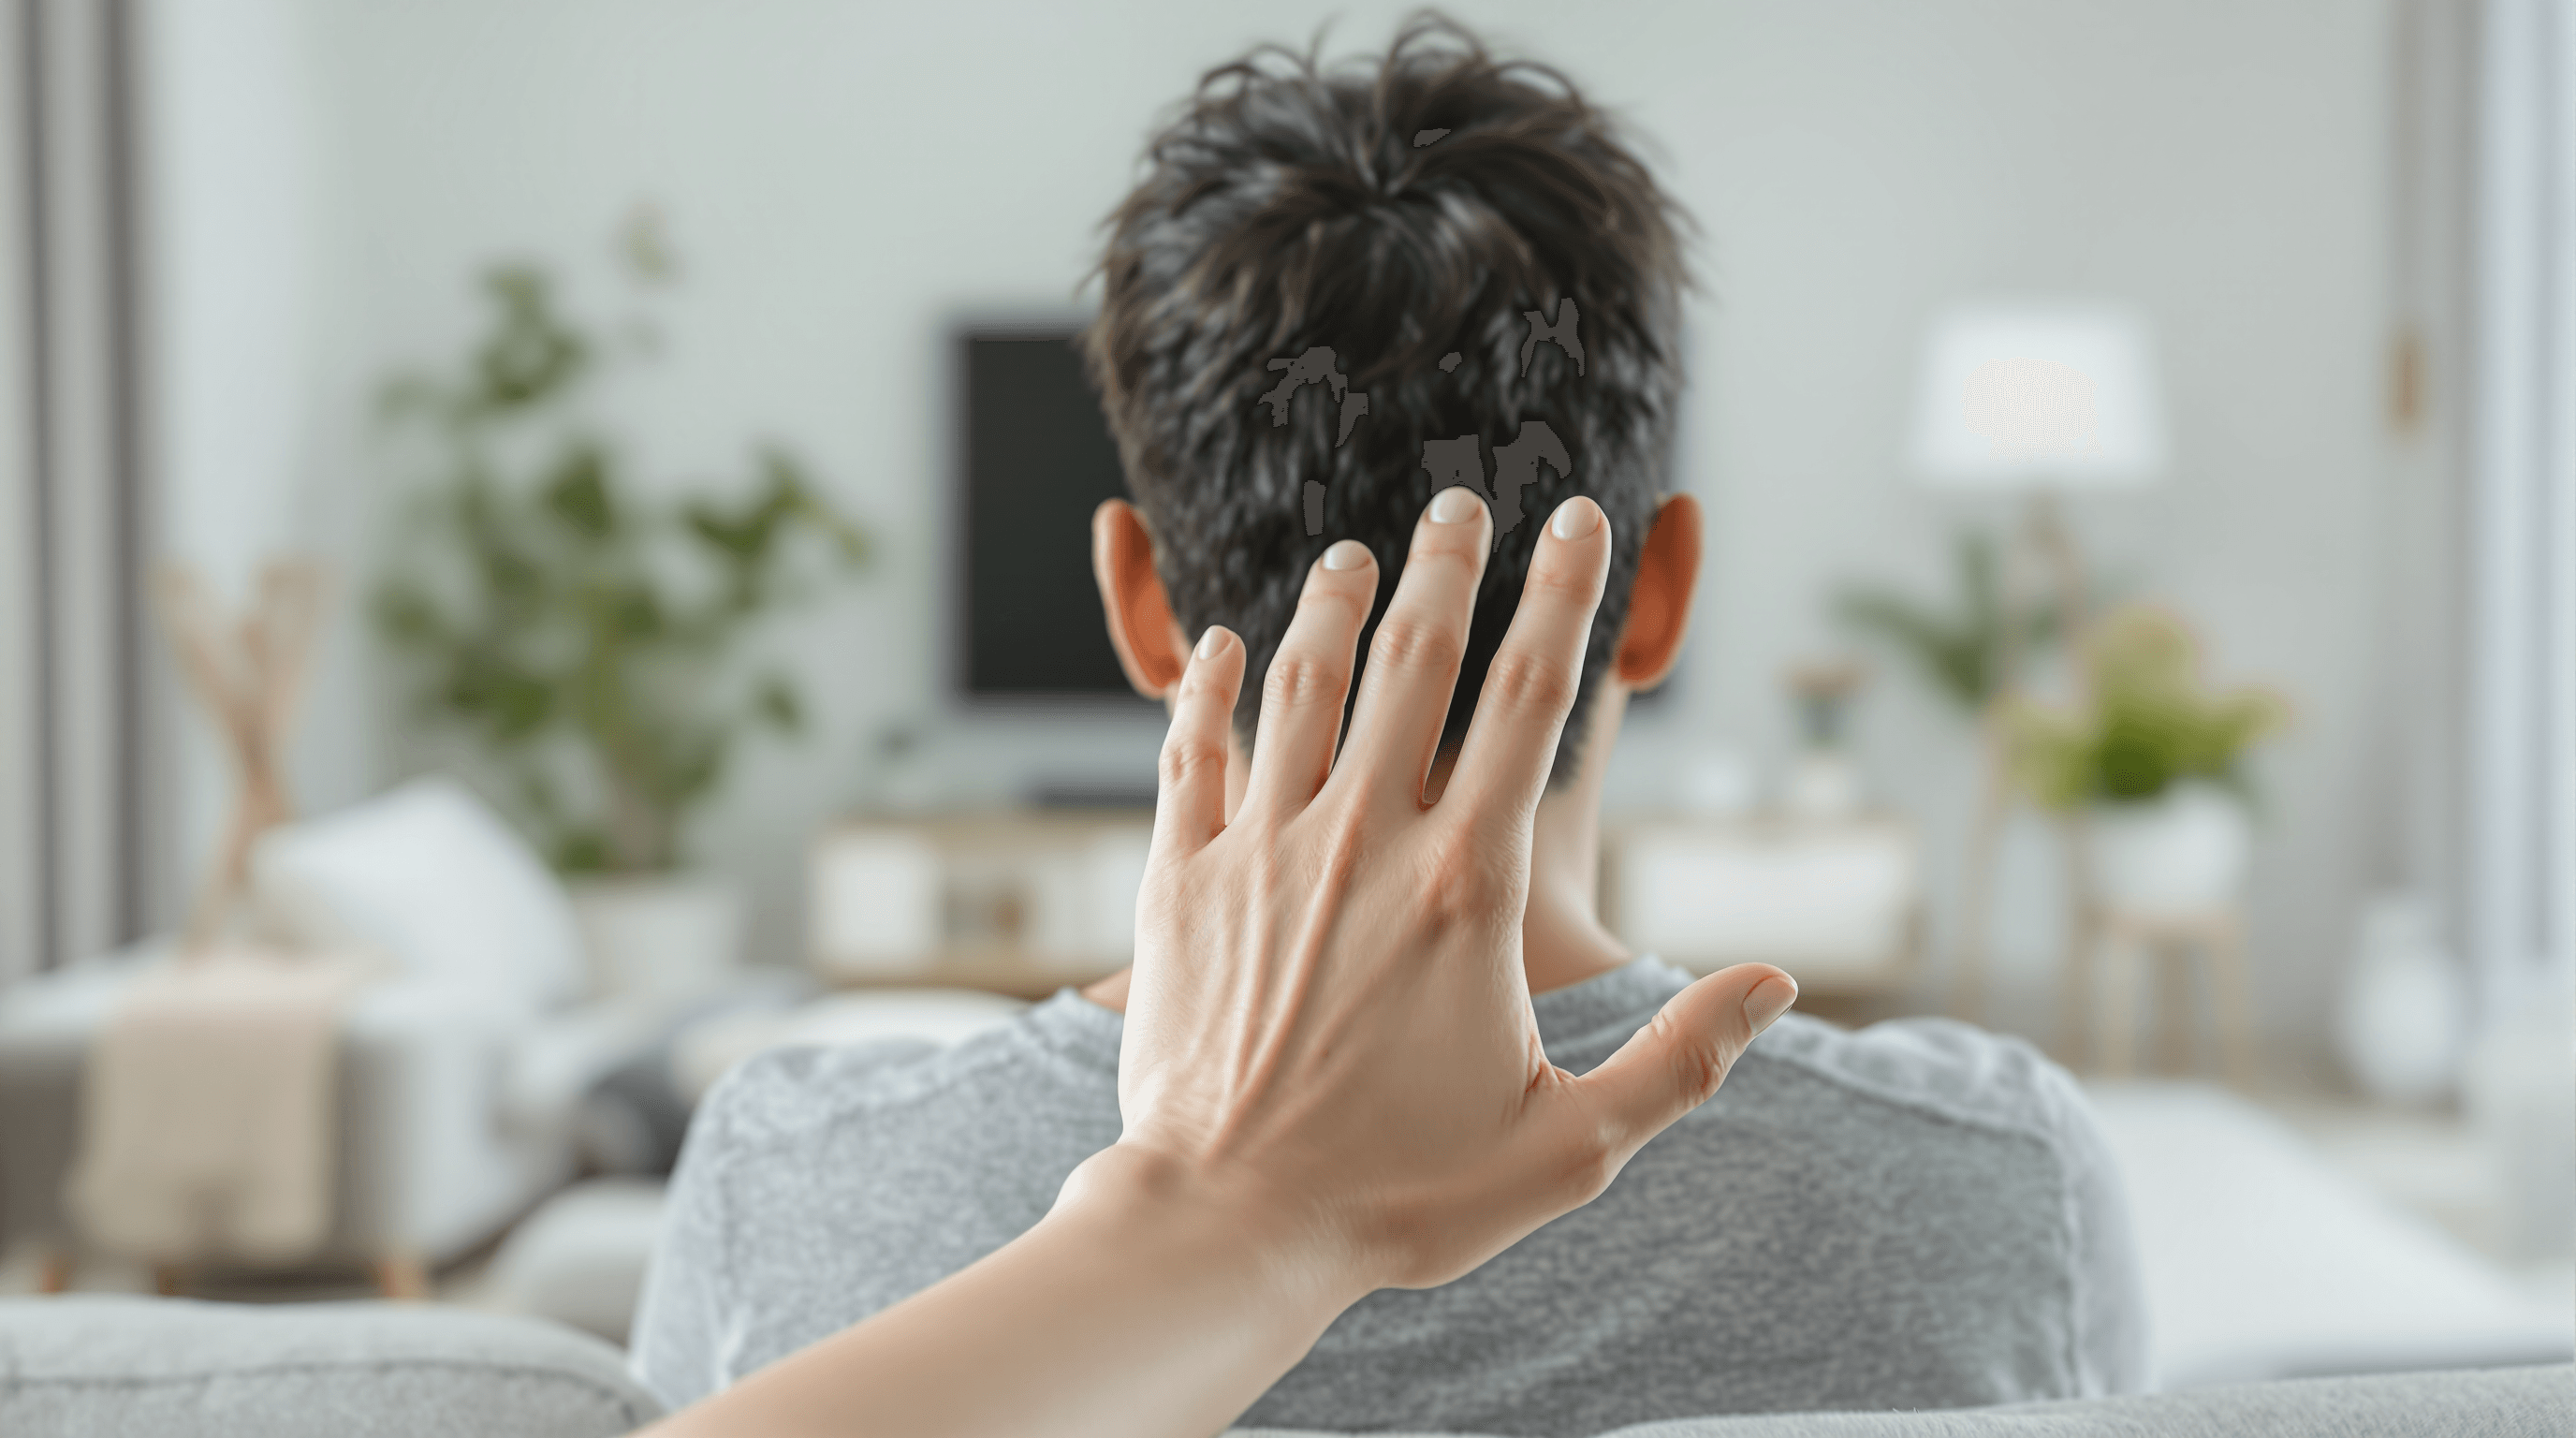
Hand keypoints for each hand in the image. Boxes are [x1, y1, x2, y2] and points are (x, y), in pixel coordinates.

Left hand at [652, 487, 1794, 1437]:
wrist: (1225, 1227)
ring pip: (1300, 688)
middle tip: (1465, 498)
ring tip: (1354, 553)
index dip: (1563, 597)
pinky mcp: (1182, 884)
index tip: (1581, 517)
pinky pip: (1193, 755)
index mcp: (1466, 888)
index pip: (1528, 702)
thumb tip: (1780, 985)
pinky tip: (1221, 644)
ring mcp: (1265, 855)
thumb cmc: (1400, 1197)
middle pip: (1414, 663)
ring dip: (1331, 607)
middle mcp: (1365, 844)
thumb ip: (1681, 1059)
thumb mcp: (1569, 1148)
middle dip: (1449, 566)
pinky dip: (1206, 689)